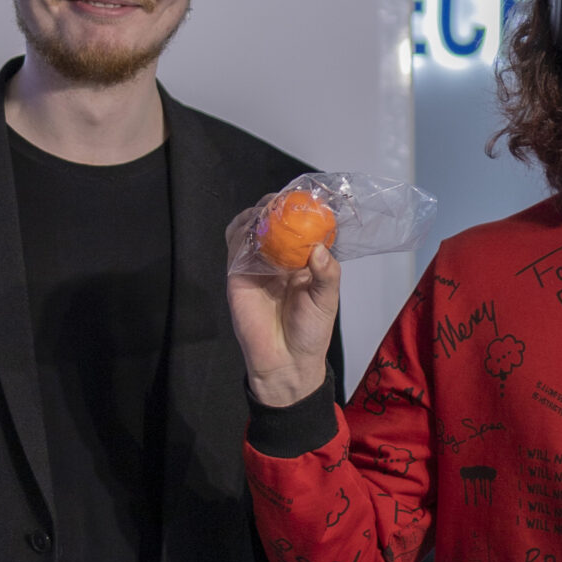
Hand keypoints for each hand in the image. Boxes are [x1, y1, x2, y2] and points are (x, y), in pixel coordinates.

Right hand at [226, 199, 339, 407]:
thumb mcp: (327, 300)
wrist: (285, 362)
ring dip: (256, 214)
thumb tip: (319, 248)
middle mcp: (277, 259)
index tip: (306, 199)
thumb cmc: (310, 332)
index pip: (299, 228)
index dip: (300, 211)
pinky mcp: (237, 275)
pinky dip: (241, 231)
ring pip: (249, 228)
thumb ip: (326, 273)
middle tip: (282, 200)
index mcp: (301, 261)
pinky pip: (235, 247)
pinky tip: (251, 227)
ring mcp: (255, 265)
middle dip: (274, 207)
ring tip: (266, 209)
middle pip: (270, 222)